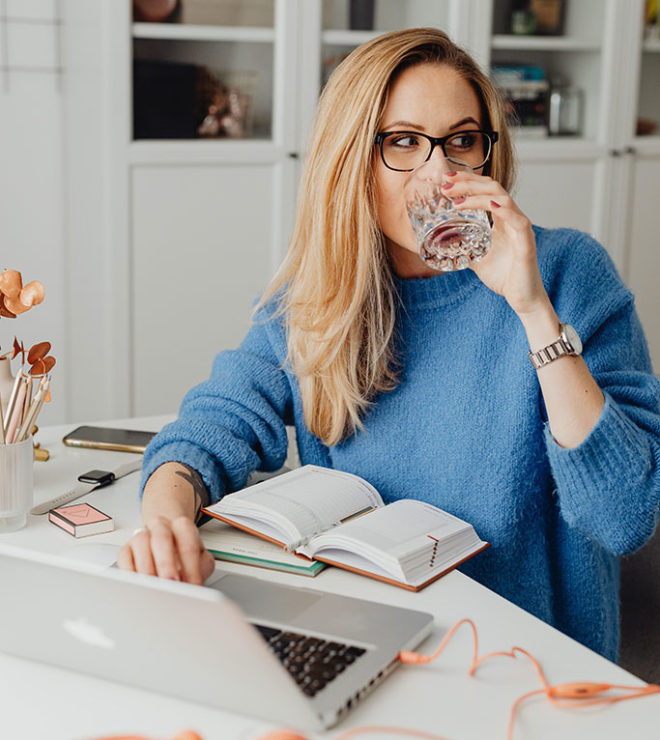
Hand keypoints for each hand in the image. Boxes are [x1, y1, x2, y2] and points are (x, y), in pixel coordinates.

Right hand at [117, 515, 215, 584]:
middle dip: (166, 563)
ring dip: (147, 567)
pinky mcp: (126, 548)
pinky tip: (138, 584)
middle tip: (171, 583)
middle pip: (162, 538)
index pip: (188, 545)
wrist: (168, 539)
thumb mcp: (200, 559)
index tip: (192, 585)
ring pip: (140, 542)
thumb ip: (200, 570)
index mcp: (183, 526)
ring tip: (154, 588)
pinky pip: (124, 556)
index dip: (191, 567)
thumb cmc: (184, 553)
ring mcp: (142, 534)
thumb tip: (193, 586)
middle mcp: (161, 526)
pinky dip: (130, 571)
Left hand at [443, 170, 549, 317]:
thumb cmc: (504, 278)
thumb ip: (464, 249)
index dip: (467, 183)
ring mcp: (521, 228)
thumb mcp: (476, 259)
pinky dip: (503, 209)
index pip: (486, 192)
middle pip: (492, 188)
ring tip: (457, 198)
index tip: (446, 180)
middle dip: (468, 182)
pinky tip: (489, 205)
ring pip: (502, 199)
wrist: (522, 299)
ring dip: (478, 195)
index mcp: (502, 220)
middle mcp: (512, 219)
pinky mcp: (526, 241)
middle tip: (446, 183)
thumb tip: (444, 246)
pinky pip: (517, 220)